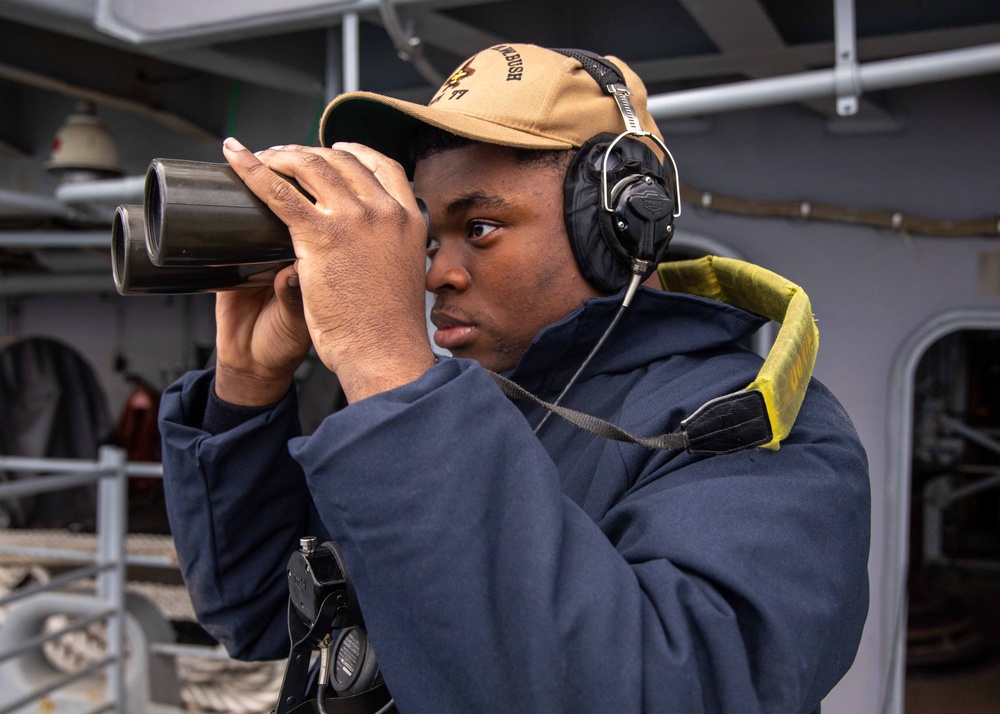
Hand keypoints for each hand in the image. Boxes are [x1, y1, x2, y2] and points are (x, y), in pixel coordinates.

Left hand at [221, 138, 435, 402]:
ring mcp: (353, 220)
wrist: (383, 354)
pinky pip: (278, 192)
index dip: (355, 153)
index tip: (336, 151)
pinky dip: (252, 169)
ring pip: (310, 166)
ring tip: (262, 158)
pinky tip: (234, 156)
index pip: (384, 166)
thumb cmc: (389, 328)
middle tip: (285, 158)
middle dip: (309, 152)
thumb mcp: (403, 274)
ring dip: (281, 155)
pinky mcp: (320, 237)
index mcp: (409, 220)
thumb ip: (388, 251)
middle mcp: (385, 212)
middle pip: (342, 160)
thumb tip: (371, 244)